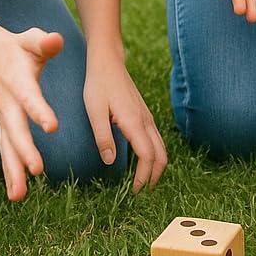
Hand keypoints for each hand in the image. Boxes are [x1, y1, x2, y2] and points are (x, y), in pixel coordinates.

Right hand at [0, 27, 61, 202]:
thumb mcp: (31, 40)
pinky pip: (6, 153)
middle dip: (25, 151)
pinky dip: (11, 173)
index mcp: (19, 83)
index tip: (52, 126)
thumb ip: (45, 42)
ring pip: (7, 148)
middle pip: (15, 131)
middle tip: (37, 169)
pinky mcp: (4, 128)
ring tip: (20, 196)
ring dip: (14, 171)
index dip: (40, 111)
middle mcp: (8, 105)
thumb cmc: (18, 48)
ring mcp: (4, 119)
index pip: (30, 98)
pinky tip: (18, 195)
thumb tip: (55, 40)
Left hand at [84, 60, 167, 192]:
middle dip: (155, 176)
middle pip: (161, 155)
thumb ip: (102, 137)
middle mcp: (145, 120)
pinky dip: (154, 155)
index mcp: (134, 122)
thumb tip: (111, 162)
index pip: (147, 156)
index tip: (133, 191)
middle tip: (141, 192)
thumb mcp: (94, 111)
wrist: (108, 62)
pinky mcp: (144, 114)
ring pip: (161, 147)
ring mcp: (147, 117)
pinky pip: (156, 139)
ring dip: (156, 166)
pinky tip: (142, 160)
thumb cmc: (98, 86)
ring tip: (143, 181)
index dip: (143, 176)